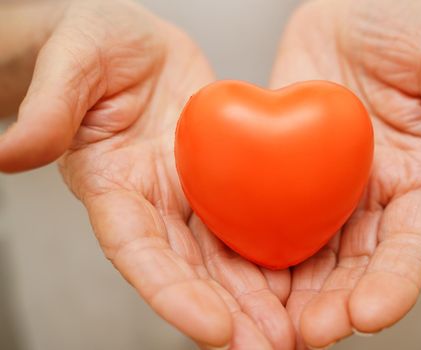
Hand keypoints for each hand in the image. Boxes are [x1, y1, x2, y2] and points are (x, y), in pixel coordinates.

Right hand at [0, 1, 293, 347]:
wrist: (135, 43)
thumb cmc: (93, 43)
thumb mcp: (73, 62)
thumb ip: (50, 107)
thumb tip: (8, 152)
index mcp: (113, 184)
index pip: (139, 249)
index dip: (172, 293)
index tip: (213, 329)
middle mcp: (153, 201)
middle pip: (189, 269)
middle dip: (227, 314)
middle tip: (267, 349)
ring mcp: (189, 193)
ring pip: (223, 255)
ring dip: (256, 298)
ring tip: (293, 334)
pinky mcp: (221, 176)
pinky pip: (248, 218)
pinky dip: (272, 250)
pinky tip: (301, 278)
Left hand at [271, 0, 420, 347]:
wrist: (354, 11)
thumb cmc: (406, 27)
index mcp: (411, 182)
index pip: (405, 247)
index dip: (391, 285)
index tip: (370, 317)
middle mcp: (368, 196)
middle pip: (353, 266)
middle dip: (334, 304)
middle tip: (308, 335)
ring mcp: (324, 187)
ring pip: (309, 252)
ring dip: (290, 291)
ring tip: (268, 325)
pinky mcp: (285, 168)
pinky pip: (267, 211)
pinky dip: (255, 244)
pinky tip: (235, 270)